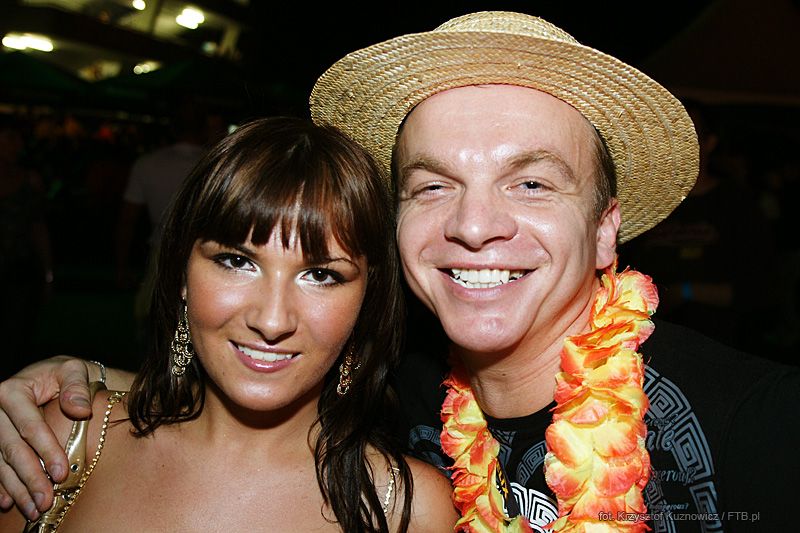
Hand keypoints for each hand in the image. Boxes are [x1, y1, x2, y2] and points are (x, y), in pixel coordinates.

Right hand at [0, 356, 92, 519]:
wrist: (56, 376)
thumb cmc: (66, 373)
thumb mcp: (74, 370)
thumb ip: (76, 387)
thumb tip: (79, 410)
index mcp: (14, 391)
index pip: (31, 426)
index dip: (46, 451)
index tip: (62, 473)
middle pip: (13, 449)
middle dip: (30, 478)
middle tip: (46, 500)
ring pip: (2, 462)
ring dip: (17, 488)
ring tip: (34, 508)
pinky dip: (3, 486)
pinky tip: (10, 502)